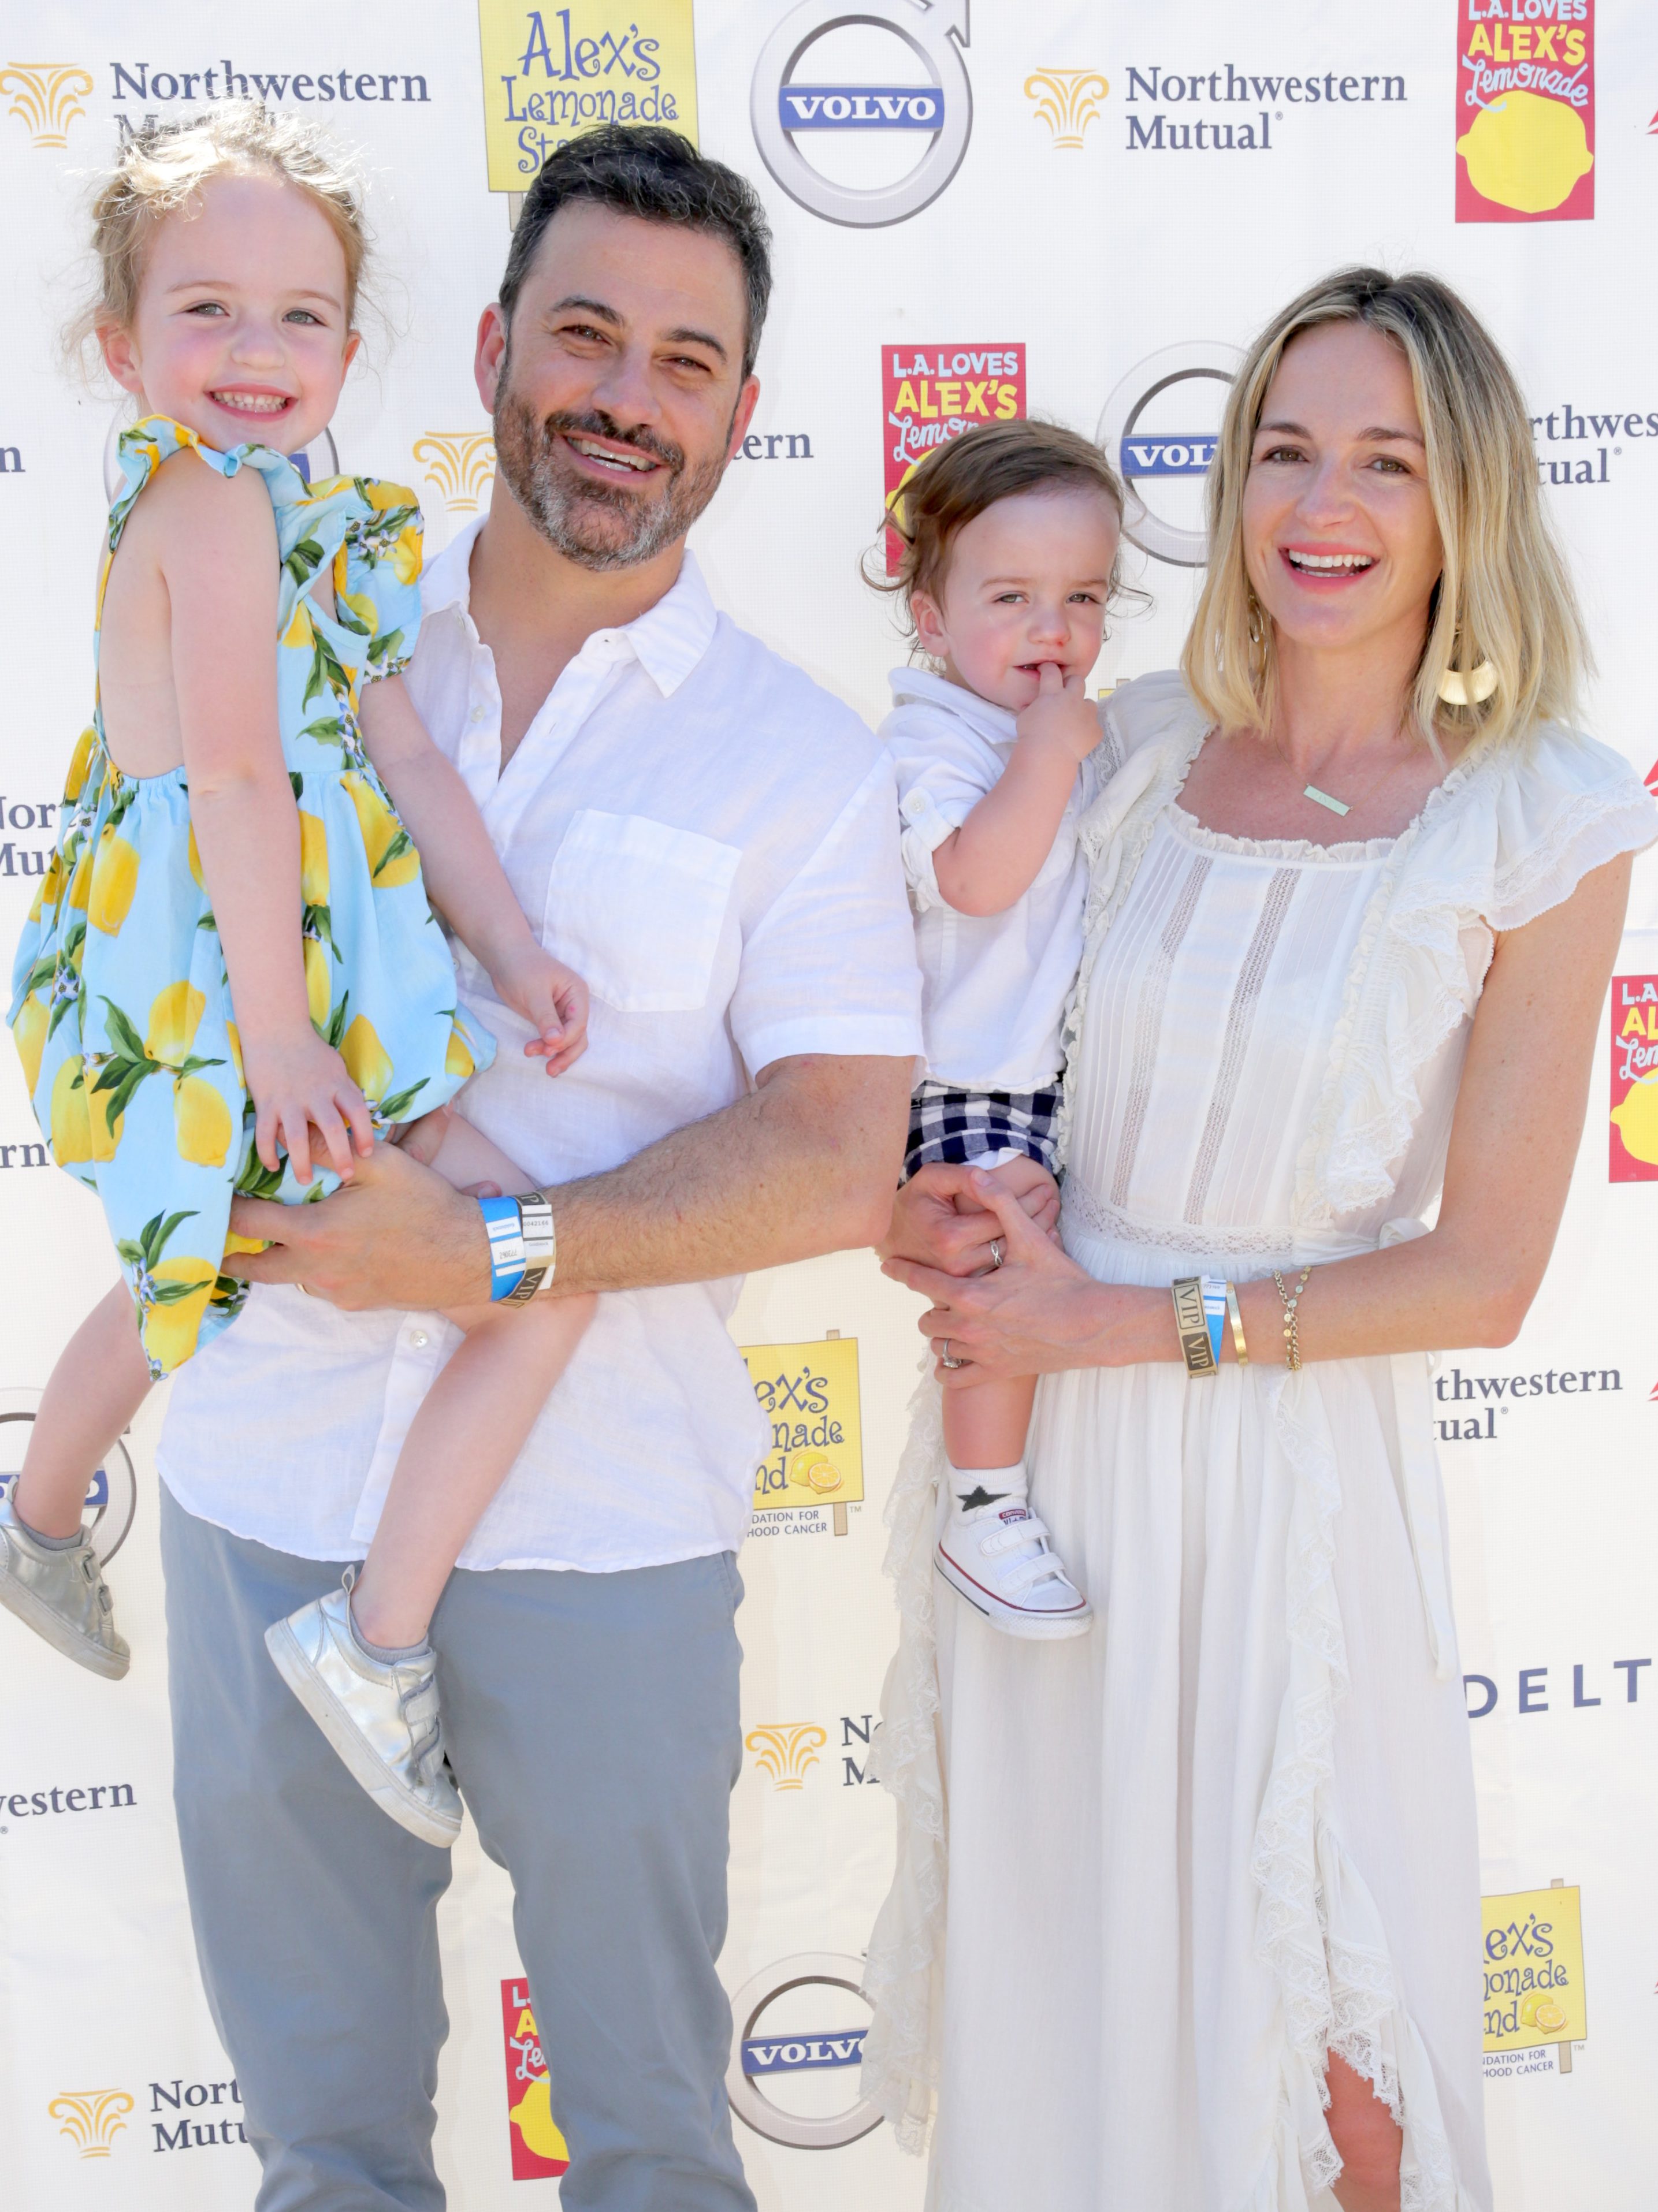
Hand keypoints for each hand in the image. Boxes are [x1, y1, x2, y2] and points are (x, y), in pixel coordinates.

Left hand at [223, 1139, 491, 1307]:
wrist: (468, 1256)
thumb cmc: (426, 1205)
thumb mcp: (383, 1164)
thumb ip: (334, 1149)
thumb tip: (298, 1132)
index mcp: (317, 1233)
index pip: (249, 1225)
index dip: (225, 1212)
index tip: (214, 1203)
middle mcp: (318, 1270)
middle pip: (254, 1270)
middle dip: (231, 1257)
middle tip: (219, 1245)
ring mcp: (336, 1291)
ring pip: (292, 1279)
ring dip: (284, 1261)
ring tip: (285, 1240)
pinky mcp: (354, 1303)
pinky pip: (324, 1287)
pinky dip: (320, 1270)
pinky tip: (339, 1251)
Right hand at [241, 1030, 373, 1184]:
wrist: (275, 1028)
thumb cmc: (310, 1050)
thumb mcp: (337, 1067)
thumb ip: (346, 1091)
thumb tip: (359, 1117)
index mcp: (337, 1084)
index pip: (359, 1112)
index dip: (366, 1134)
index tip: (367, 1152)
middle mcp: (316, 1094)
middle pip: (334, 1129)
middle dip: (342, 1156)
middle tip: (347, 1175)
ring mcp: (290, 1099)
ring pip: (298, 1138)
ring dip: (302, 1162)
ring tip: (306, 1179)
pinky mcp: (267, 1102)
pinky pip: (266, 1133)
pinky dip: (267, 1152)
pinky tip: (273, 1166)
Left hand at [494, 942, 589, 1076]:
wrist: (504, 957)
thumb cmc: (521, 967)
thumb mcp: (534, 992)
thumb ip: (546, 1017)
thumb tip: (556, 1041)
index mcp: (577, 993)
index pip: (579, 1023)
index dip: (566, 1039)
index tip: (548, 1047)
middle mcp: (574, 1004)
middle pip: (578, 1036)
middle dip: (565, 1053)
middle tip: (550, 1069)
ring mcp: (562, 1013)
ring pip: (567, 1040)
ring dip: (554, 1053)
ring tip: (534, 1057)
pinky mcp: (548, 1019)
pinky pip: (553, 1038)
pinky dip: (545, 1047)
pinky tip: (533, 1051)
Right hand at [879, 1158, 1059, 1273]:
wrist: (892, 1238)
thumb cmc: (914, 1205)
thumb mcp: (931, 1180)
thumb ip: (960, 1176)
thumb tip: (987, 1174)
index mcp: (950, 1238)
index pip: (1001, 1217)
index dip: (1028, 1201)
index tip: (1047, 1189)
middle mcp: (958, 1265)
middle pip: (1011, 1241)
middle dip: (1039, 1218)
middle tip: (1055, 1200)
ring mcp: (963, 1283)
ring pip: (1012, 1261)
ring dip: (1036, 1239)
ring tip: (1052, 1218)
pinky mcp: (966, 1291)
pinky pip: (1004, 1274)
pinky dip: (1025, 1259)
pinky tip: (1039, 1242)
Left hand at [882, 1174, 1109, 1386]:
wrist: (1093, 1325)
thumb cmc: (1063, 1281)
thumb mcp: (1031, 1237)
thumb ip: (1001, 1203)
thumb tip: (979, 1174)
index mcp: (970, 1295)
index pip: (921, 1281)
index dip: (901, 1270)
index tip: (887, 1265)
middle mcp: (969, 1328)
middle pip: (925, 1320)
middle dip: (930, 1306)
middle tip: (944, 1296)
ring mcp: (981, 1353)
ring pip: (939, 1347)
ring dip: (941, 1335)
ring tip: (953, 1322)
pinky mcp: (996, 1372)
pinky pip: (954, 1379)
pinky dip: (949, 1369)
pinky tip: (952, 1359)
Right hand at [1015, 662, 1100, 765]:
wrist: (1049, 755)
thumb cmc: (1031, 736)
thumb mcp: (1024, 718)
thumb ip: (1032, 708)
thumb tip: (1033, 706)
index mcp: (1053, 694)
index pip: (1051, 672)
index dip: (1048, 669)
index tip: (1046, 671)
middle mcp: (1072, 699)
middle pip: (1078, 680)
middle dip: (1072, 684)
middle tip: (1065, 695)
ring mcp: (1087, 714)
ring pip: (1090, 703)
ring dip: (1082, 709)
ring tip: (1074, 722)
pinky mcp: (1096, 730)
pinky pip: (1094, 726)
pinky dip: (1087, 731)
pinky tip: (1078, 739)